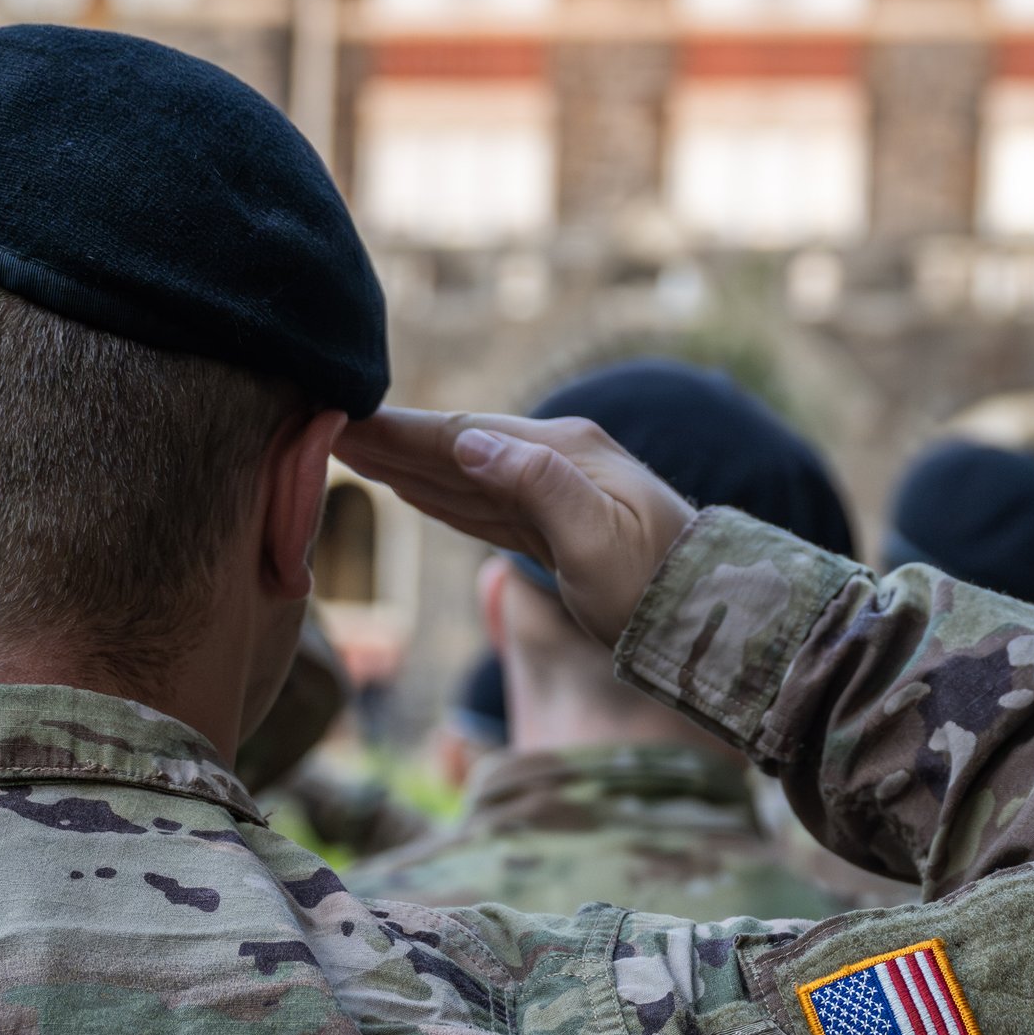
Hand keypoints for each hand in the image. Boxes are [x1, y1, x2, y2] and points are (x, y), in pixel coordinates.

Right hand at [340, 408, 694, 650]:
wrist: (709, 615)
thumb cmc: (657, 586)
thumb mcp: (598, 541)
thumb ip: (539, 487)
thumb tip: (473, 443)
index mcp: (563, 452)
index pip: (464, 437)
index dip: (402, 432)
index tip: (345, 418)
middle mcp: (556, 460)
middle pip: (457, 447)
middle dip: (392, 439)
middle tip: (324, 424)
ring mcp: (557, 490)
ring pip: (464, 474)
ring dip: (408, 462)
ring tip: (352, 447)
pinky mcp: (556, 524)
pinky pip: (484, 503)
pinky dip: (442, 493)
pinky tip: (412, 486)